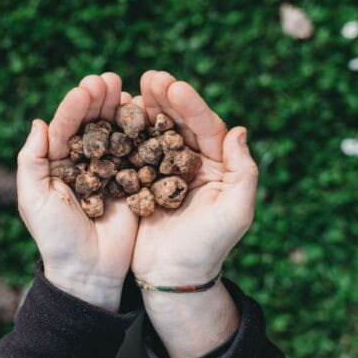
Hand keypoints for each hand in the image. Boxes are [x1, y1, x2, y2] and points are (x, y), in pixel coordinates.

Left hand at [17, 73, 137, 310]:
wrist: (89, 273)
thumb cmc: (56, 238)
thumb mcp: (34, 199)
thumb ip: (31, 160)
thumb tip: (38, 122)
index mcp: (57, 165)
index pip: (65, 128)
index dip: (74, 107)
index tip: (86, 88)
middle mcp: (84, 164)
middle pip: (92, 125)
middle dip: (99, 101)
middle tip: (109, 79)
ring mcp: (109, 172)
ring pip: (115, 134)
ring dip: (120, 111)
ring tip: (126, 90)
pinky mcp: (132, 184)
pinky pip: (137, 154)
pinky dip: (142, 133)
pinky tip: (146, 114)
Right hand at [131, 71, 258, 357]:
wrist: (174, 279)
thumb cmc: (209, 249)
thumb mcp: (235, 213)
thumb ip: (243, 172)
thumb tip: (239, 131)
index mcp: (217, 166)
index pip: (206, 127)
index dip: (190, 105)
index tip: (172, 85)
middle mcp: (192, 164)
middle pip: (179, 122)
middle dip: (165, 98)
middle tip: (149, 78)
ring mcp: (164, 172)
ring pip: (155, 132)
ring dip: (144, 110)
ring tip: (130, 90)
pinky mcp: (141, 183)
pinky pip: (133, 153)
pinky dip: (125, 134)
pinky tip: (114, 118)